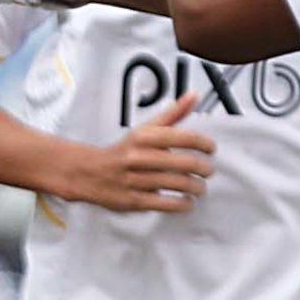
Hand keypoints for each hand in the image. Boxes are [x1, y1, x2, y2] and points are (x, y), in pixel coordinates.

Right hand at [60, 93, 215, 212]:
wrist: (88, 173)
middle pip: (185, 163)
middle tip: (209, 171)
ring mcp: (135, 180)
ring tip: (200, 187)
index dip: (204, 143)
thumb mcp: (145, 129)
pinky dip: (183, 204)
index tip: (211, 149)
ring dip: (197, 187)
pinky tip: (188, 202)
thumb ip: (173, 114)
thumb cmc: (124, 150)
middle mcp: (139, 156)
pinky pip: (166, 204)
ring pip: (178, 184)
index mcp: (144, 136)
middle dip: (204, 168)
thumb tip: (195, 95)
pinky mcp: (133, 201)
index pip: (184, 137)